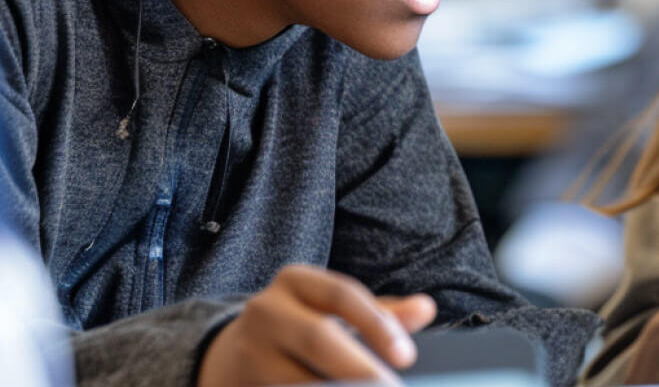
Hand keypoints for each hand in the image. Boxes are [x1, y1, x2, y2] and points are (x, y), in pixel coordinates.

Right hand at [197, 264, 436, 386]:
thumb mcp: (336, 309)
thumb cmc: (302, 326)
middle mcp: (266, 310)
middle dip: (359, 368)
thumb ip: (382, 312)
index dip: (378, 325)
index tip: (406, 357)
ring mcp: (247, 350)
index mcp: (296, 281)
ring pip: (298, 378)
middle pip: (318, 338)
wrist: (231, 354)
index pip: (343, 295)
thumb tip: (427, 309)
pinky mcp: (240, 383)